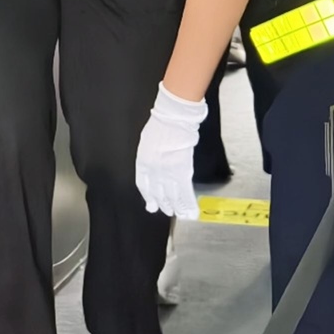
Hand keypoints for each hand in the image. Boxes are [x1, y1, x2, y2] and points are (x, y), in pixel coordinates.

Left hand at [134, 83, 206, 218]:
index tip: (151, 203)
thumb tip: (154, 165)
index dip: (148, 196)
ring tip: (179, 214)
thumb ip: (149, 156)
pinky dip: (188, 203)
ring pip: (172, 196)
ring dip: (176, 207)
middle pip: (157, 193)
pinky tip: (190, 211)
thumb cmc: (161, 125)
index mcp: (143, 162)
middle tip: (166, 210)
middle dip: (162, 204)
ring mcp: (167, 172)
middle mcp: (153, 171)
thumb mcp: (147, 142)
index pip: (143, 185)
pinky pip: (184, 193)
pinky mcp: (182, 172)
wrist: (173, 120)